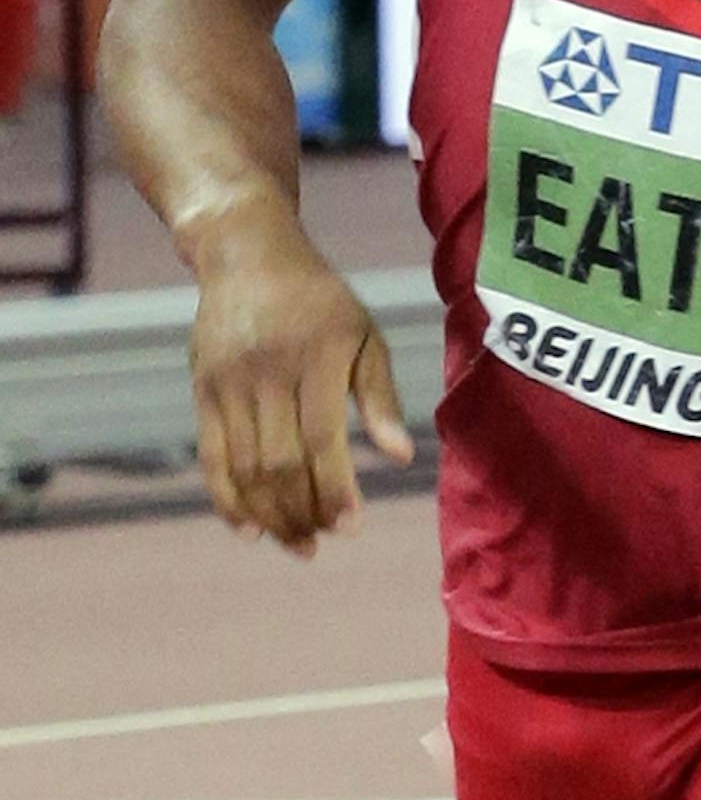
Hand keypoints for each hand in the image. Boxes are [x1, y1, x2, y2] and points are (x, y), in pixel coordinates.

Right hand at [188, 205, 413, 555]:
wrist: (249, 256)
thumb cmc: (321, 301)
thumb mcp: (364, 334)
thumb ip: (379, 397)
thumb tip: (399, 457)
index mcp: (317, 356)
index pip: (322, 440)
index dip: (335, 489)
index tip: (352, 527)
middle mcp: (268, 372)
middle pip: (280, 463)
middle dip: (302, 512)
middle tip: (322, 542)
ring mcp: (228, 383)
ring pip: (244, 468)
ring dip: (269, 515)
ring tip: (296, 543)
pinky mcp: (201, 391)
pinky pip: (211, 457)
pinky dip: (228, 499)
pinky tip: (249, 528)